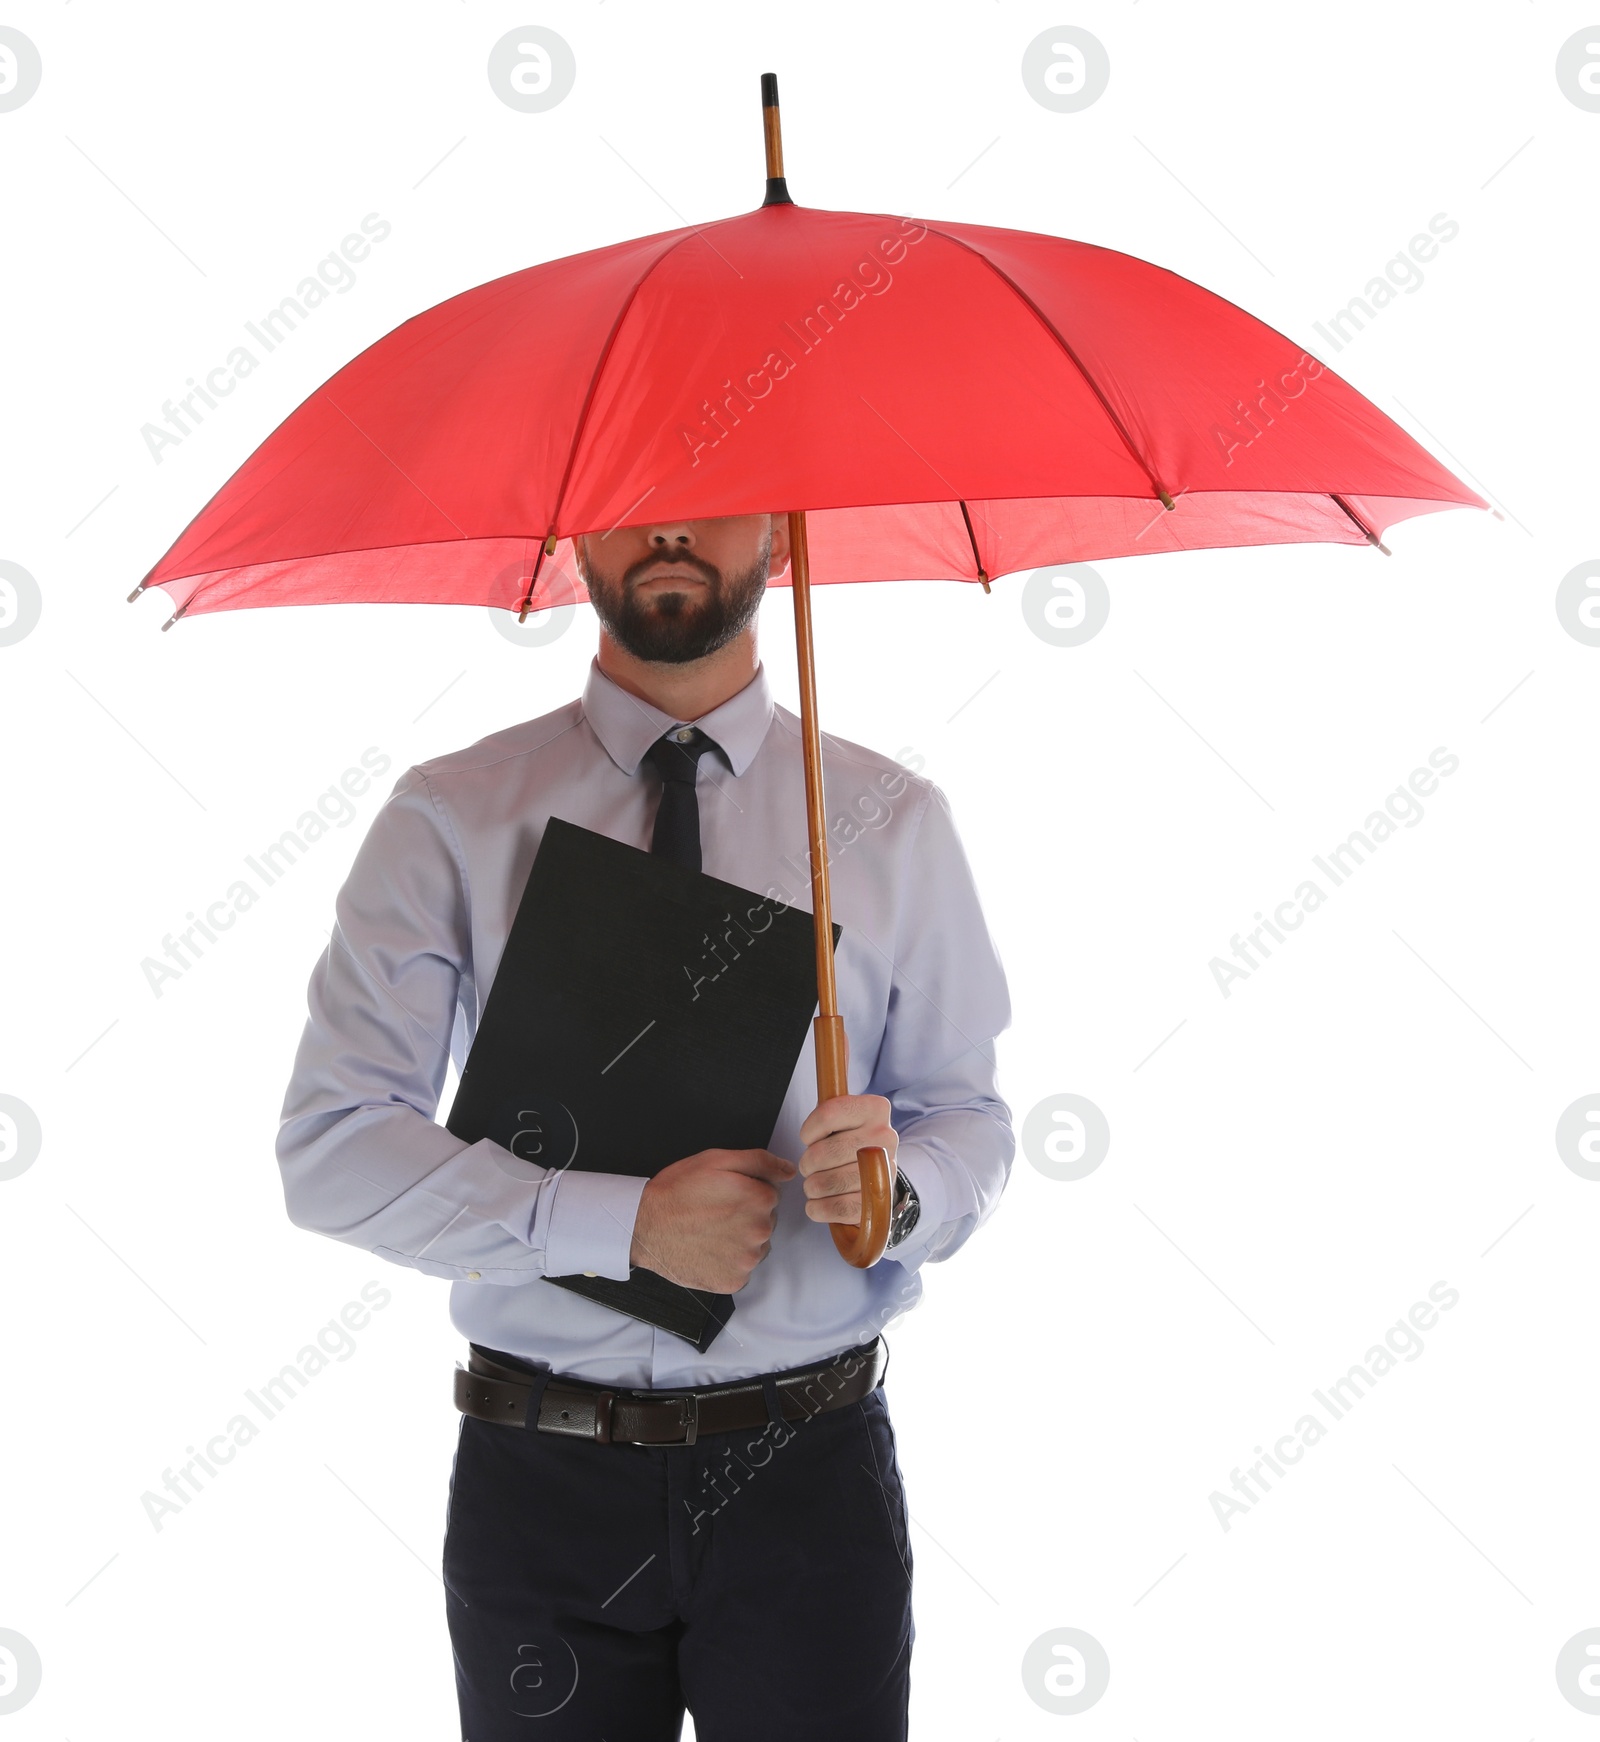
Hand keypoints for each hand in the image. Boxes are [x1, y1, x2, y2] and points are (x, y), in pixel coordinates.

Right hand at [629, 1148, 796, 1292]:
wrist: (644, 1227)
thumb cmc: (677, 1191)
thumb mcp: (717, 1160)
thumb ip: (760, 1161)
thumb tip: (790, 1170)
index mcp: (761, 1199)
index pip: (770, 1193)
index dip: (746, 1190)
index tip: (723, 1193)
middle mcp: (761, 1231)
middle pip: (765, 1219)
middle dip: (745, 1214)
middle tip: (714, 1211)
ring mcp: (747, 1260)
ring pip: (755, 1245)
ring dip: (739, 1239)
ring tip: (709, 1230)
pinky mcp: (733, 1281)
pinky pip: (741, 1268)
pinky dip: (728, 1261)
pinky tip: (708, 1249)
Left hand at [797, 1094, 897, 1225]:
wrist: (879, 1170)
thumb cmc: (850, 1140)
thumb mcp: (842, 1119)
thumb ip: (826, 1113)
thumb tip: (809, 1123)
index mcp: (874, 1109)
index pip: (828, 1115)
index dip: (809, 1131)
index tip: (808, 1138)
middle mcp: (885, 1136)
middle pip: (825, 1152)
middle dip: (807, 1163)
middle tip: (808, 1167)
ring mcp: (886, 1168)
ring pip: (830, 1181)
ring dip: (812, 1187)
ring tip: (813, 1185)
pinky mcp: (880, 1199)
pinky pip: (841, 1207)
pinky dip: (820, 1209)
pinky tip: (816, 1205)